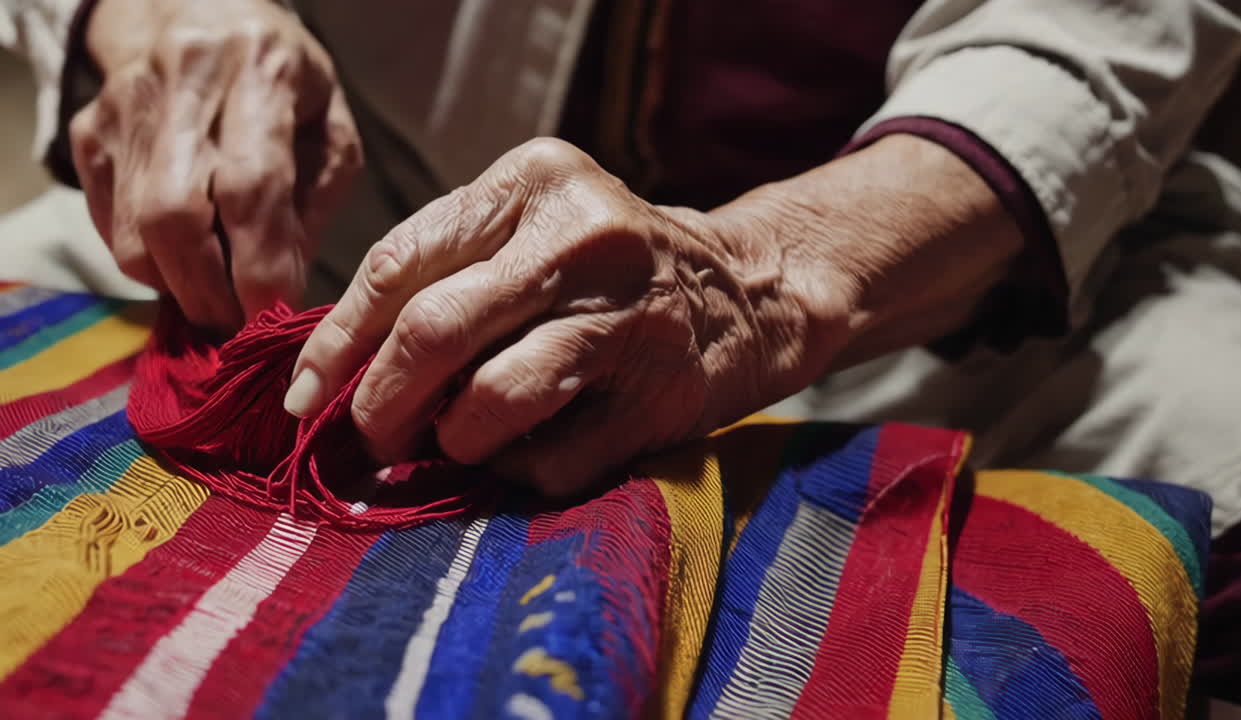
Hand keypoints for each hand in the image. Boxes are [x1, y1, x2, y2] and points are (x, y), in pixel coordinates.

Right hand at [71, 0, 362, 329]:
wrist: (194, 10)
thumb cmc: (283, 79)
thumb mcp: (329, 125)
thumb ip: (317, 203)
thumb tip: (284, 287)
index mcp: (260, 71)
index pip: (251, 187)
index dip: (261, 267)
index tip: (275, 318)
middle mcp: (183, 84)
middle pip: (176, 217)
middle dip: (211, 293)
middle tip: (240, 325)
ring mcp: (126, 110)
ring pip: (136, 233)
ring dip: (178, 287)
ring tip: (217, 296)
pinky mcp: (91, 135)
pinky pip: (112, 226)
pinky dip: (150, 263)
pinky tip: (185, 261)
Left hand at [284, 138, 850, 494]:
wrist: (747, 292)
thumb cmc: (605, 267)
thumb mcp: (529, 229)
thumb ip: (442, 273)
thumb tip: (335, 368)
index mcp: (534, 182)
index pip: (401, 263)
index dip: (337, 340)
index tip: (304, 394)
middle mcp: (583, 237)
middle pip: (434, 332)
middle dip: (380, 403)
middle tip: (371, 438)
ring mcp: (630, 317)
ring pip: (491, 402)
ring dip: (450, 441)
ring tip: (452, 443)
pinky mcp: (660, 395)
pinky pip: (548, 461)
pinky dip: (515, 471)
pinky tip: (526, 452)